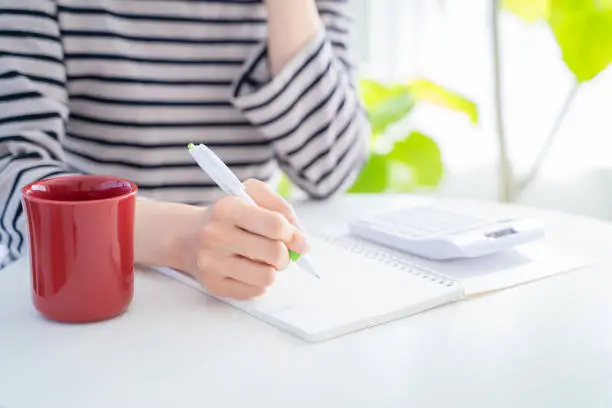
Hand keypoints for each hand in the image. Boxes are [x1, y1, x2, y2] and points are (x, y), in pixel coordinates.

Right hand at [188, 179, 308, 299]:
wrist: (187, 236)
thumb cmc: (227, 216)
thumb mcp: (250, 195)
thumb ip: (281, 209)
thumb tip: (301, 239)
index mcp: (228, 208)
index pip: (276, 225)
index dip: (293, 233)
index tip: (294, 236)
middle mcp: (216, 235)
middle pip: (275, 253)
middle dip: (285, 253)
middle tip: (279, 250)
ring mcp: (212, 263)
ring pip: (267, 276)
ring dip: (273, 269)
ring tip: (264, 260)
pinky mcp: (213, 285)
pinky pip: (255, 291)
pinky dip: (259, 281)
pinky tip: (249, 270)